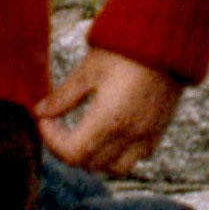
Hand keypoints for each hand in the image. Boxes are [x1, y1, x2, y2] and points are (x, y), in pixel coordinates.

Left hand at [39, 46, 181, 174]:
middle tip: (59, 125)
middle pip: (90, 164)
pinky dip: (121, 154)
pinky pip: (138, 157)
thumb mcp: (88, 70)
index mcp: (109, 120)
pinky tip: (113, 133)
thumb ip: (63, 96)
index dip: (52, 140)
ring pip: (115, 168)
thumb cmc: (124, 51)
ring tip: (84, 135)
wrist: (167, 41)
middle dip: (67, 149)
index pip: (72, 153)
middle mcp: (130, 134)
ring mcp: (148, 135)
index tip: (46, 119)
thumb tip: (40, 112)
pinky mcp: (160, 130)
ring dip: (95, 159)